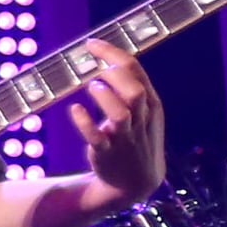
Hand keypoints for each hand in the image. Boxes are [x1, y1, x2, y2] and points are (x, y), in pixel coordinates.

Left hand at [67, 44, 164, 202]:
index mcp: (151, 104)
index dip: (113, 54)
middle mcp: (140, 119)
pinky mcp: (106, 153)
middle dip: (113, 74)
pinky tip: (76, 109)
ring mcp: (124, 137)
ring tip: (91, 85)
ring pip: (121, 114)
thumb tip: (106, 59)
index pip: (136, 71)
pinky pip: (96, 137)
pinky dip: (85, 122)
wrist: (136, 182)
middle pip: (134, 91)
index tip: (91, 45)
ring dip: (105, 98)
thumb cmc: (136, 138)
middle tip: (92, 65)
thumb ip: (131, 87)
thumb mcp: (144, 113)